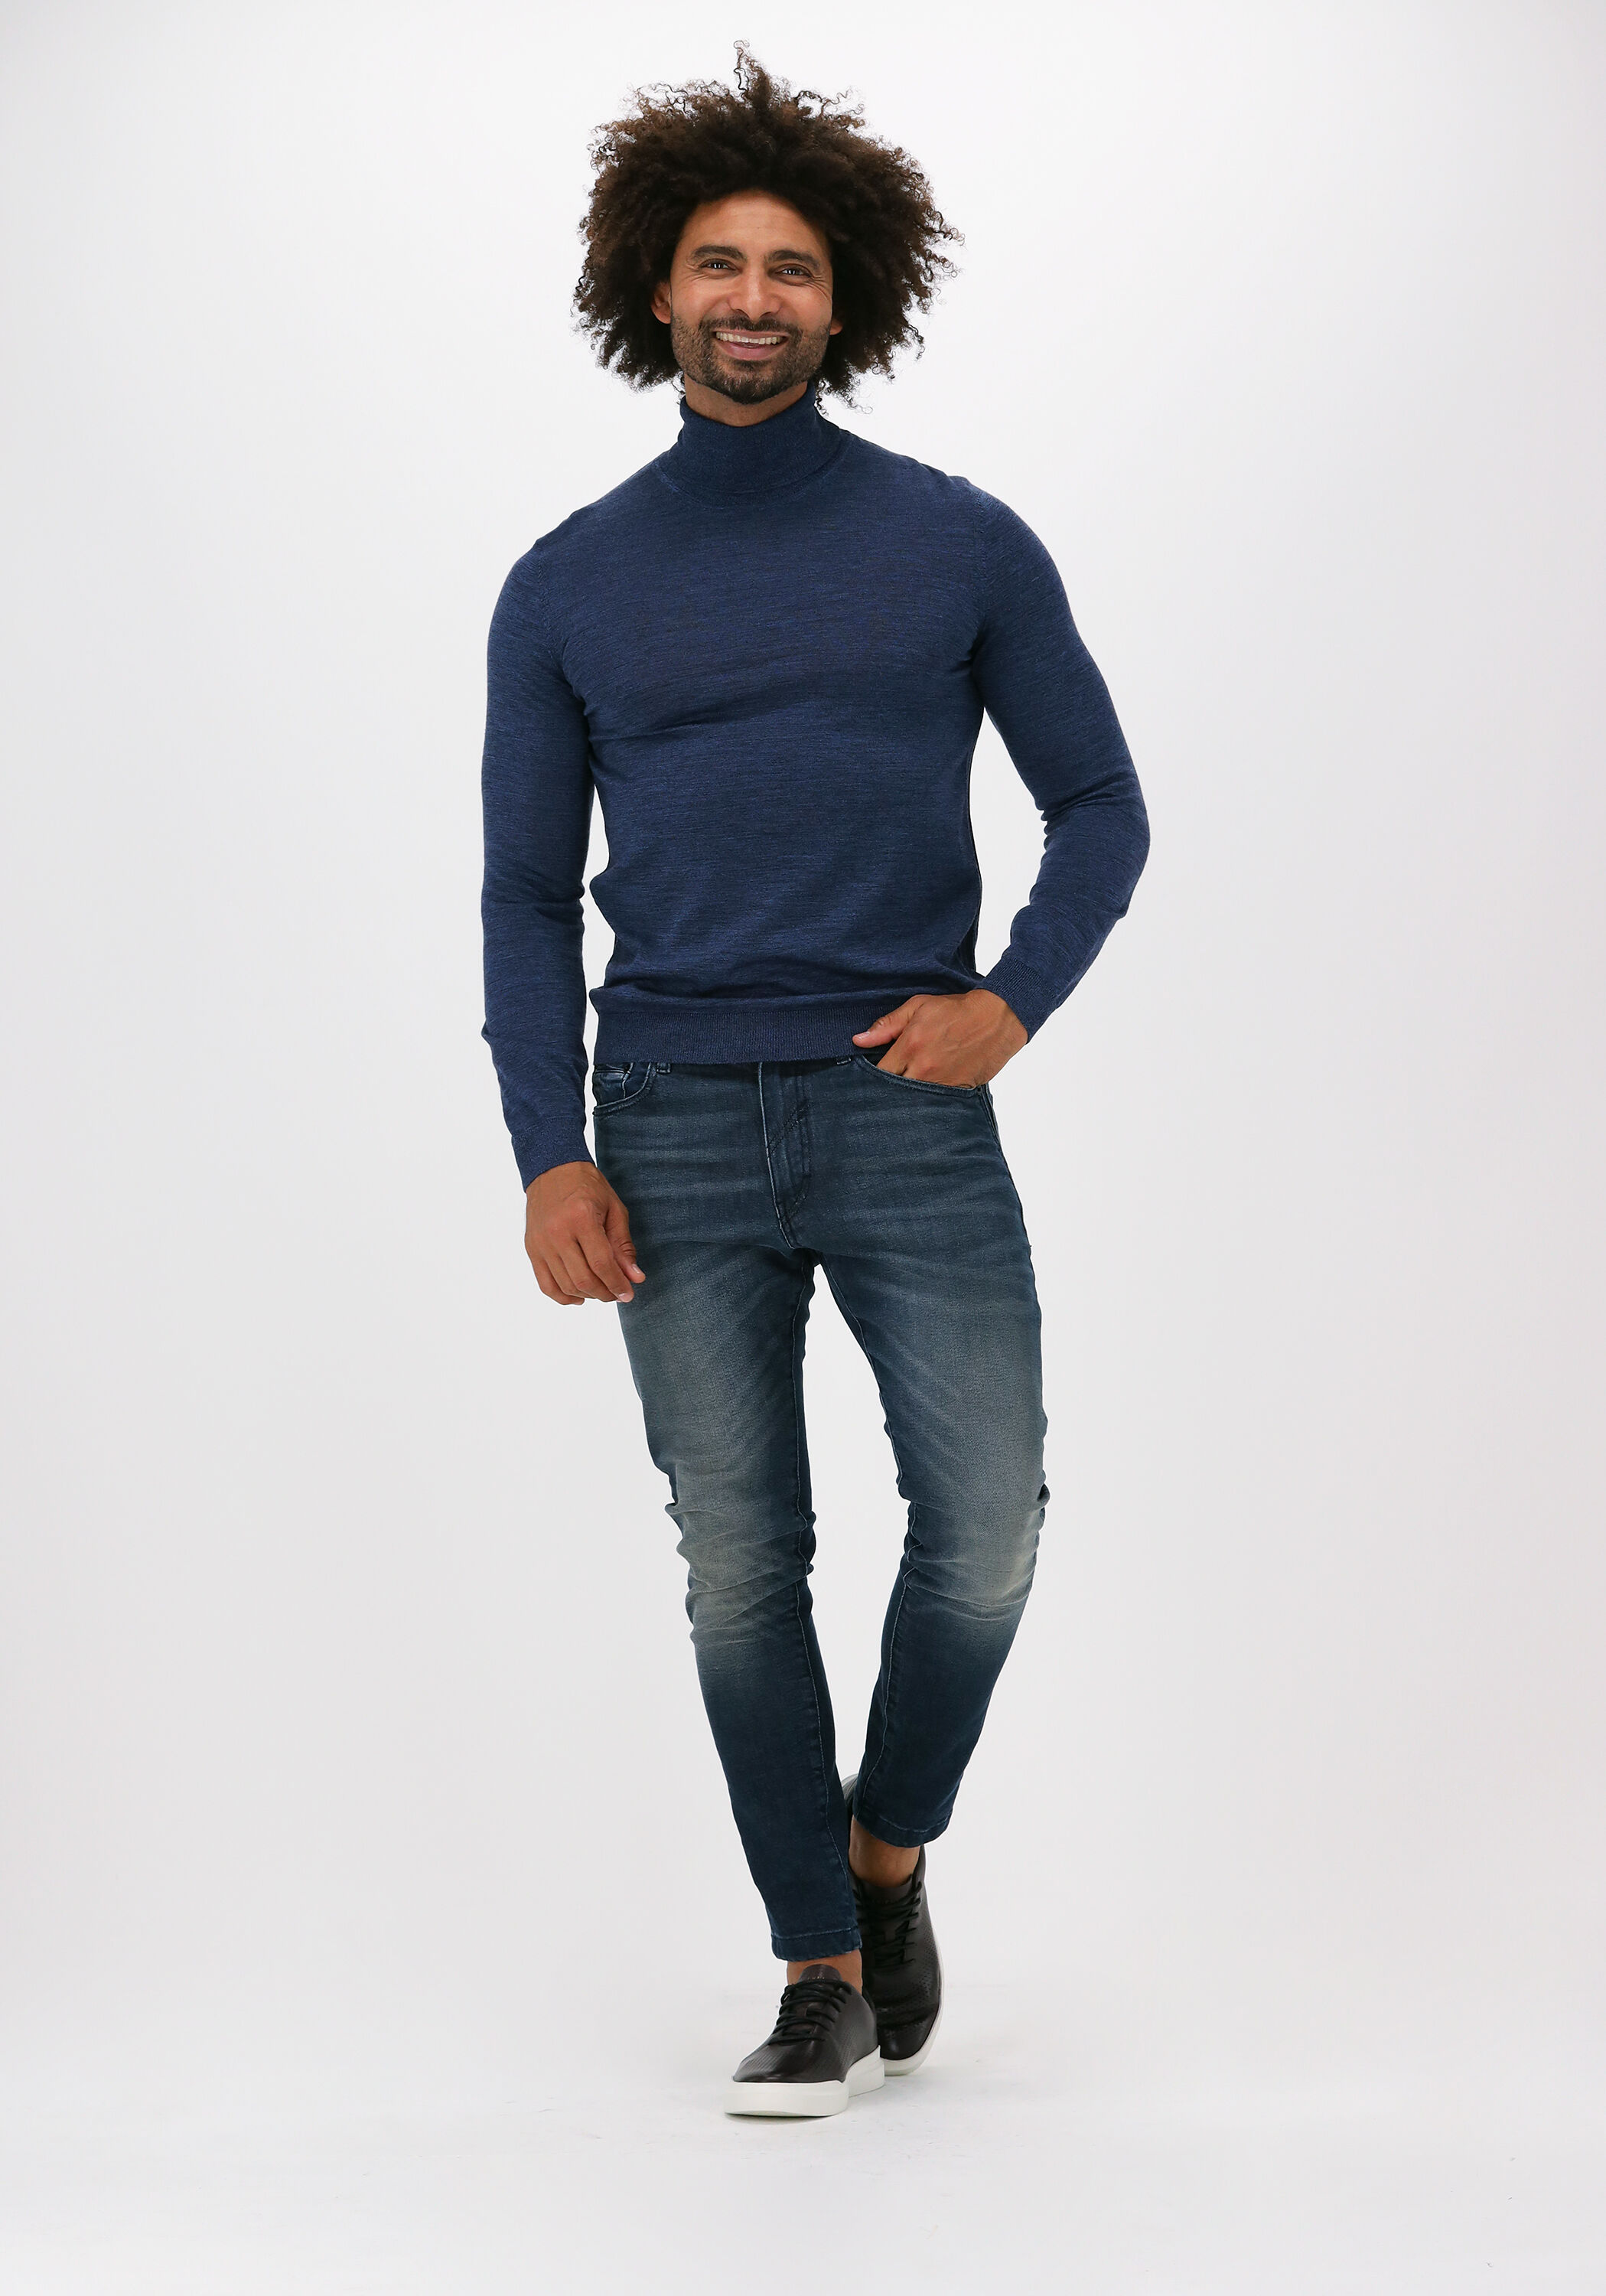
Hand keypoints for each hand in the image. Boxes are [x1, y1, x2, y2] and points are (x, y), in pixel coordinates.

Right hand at [524, 1162, 644, 1305]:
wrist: (552, 1169)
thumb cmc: (588, 1186)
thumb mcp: (614, 1209)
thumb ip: (623, 1246)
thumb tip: (635, 1277)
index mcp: (581, 1218)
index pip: (601, 1264)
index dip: (617, 1284)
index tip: (628, 1293)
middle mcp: (557, 1232)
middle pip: (583, 1279)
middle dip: (604, 1293)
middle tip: (617, 1293)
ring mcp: (540, 1242)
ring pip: (565, 1285)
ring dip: (587, 1295)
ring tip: (601, 1290)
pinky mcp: (531, 1248)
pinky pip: (546, 1284)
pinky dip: (563, 1297)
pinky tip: (579, 1296)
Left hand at [852, 989, 1027, 1085]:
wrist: (997, 1019)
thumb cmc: (957, 1010)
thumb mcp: (919, 1007)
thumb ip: (887, 1025)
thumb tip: (859, 1040)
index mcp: (910, 1046)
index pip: (879, 1073)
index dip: (871, 1077)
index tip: (871, 1076)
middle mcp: (923, 1068)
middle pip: (893, 1091)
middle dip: (887, 1090)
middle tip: (886, 1087)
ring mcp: (941, 1082)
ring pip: (912, 1100)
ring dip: (906, 1098)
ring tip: (905, 1091)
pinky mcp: (957, 1091)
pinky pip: (934, 1103)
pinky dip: (927, 1101)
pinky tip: (923, 1097)